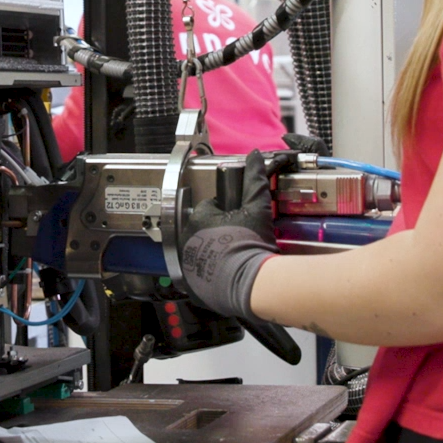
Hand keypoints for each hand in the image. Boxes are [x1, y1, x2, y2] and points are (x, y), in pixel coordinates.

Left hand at [178, 150, 276, 321]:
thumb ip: (254, 180)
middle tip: (240, 240)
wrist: (250, 283)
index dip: (227, 212)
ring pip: (200, 253)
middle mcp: (186, 240)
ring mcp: (187, 264)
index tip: (240, 220)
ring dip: (214, 254)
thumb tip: (253, 156)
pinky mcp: (191, 286)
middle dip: (219, 232)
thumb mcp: (256, 208)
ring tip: (235, 259)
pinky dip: (210, 276)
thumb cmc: (249, 244)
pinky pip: (199, 277)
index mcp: (198, 218)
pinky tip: (227, 276)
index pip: (211, 207)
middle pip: (204, 230)